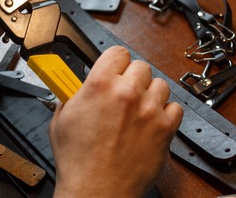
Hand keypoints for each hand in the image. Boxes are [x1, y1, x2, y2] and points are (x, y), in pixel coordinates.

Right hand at [50, 46, 182, 196]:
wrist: (97, 190)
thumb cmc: (78, 162)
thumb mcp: (61, 121)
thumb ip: (71, 96)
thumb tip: (73, 88)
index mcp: (99, 85)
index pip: (117, 53)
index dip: (114, 61)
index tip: (113, 68)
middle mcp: (127, 93)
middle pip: (140, 66)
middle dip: (131, 77)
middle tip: (123, 91)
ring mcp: (149, 110)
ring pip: (160, 84)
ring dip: (149, 92)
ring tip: (137, 107)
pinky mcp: (165, 128)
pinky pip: (174, 107)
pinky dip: (165, 112)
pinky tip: (150, 121)